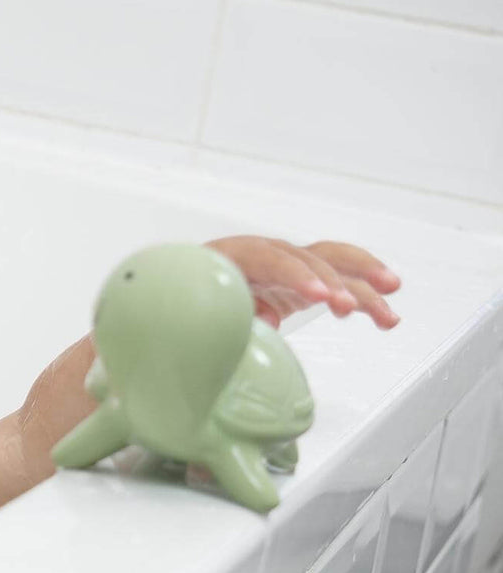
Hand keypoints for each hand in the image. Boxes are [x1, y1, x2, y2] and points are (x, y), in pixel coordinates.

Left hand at [205, 237, 400, 329]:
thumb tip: (265, 318)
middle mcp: (265, 254)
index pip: (269, 259)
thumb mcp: (198, 310)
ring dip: (363, 284)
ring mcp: (287, 266)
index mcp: (232, 256)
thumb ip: (229, 312)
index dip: (296, 275)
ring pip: (333, 264)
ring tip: (388, 314)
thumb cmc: (188, 304)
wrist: (184, 296)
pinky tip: (384, 317)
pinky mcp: (302, 283)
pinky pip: (339, 281)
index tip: (319, 296)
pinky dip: (362, 295)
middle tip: (350, 305)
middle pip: (306, 258)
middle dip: (332, 281)